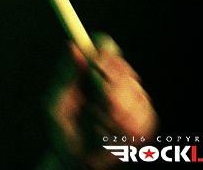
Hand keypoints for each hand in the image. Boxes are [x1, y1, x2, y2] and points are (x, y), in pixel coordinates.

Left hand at [48, 34, 157, 168]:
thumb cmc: (62, 130)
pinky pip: (146, 117)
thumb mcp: (55, 103)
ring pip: (137, 95)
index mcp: (89, 69)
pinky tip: (113, 138)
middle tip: (95, 109)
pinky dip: (128, 130)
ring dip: (115, 116)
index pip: (105, 45)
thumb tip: (72, 45)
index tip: (97, 67)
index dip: (105, 55)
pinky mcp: (146, 118)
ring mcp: (132, 97)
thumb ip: (65, 76)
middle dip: (110, 92)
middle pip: (124, 70)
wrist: (78, 162)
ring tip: (98, 129)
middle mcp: (112, 79)